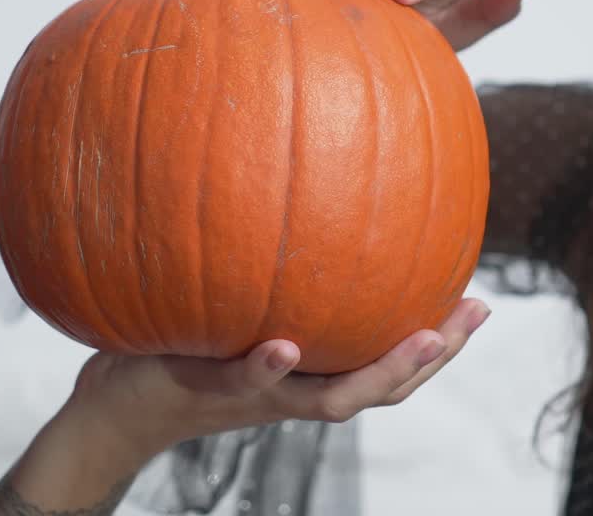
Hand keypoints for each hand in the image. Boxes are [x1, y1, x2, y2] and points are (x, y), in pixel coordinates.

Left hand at [70, 298, 490, 452]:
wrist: (116, 402)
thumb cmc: (177, 343)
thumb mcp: (227, 301)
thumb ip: (264, 269)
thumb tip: (299, 190)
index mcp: (304, 371)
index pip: (382, 364)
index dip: (435, 343)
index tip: (477, 302)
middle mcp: (288, 388)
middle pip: (377, 388)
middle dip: (429, 358)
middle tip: (470, 316)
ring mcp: (250, 393)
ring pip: (328, 399)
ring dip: (378, 372)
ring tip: (421, 338)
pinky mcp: (202, 386)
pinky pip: (241, 381)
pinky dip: (266, 367)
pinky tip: (288, 343)